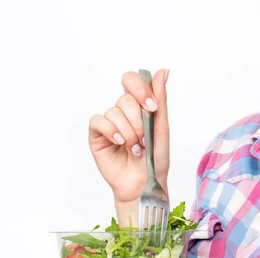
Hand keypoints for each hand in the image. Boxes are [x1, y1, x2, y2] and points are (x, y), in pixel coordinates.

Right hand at [88, 69, 169, 203]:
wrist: (144, 184)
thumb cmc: (154, 159)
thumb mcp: (161, 128)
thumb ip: (160, 99)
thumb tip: (163, 71)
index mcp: (138, 106)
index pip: (132, 80)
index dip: (140, 89)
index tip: (152, 107)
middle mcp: (122, 112)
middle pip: (124, 99)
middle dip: (138, 120)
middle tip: (145, 138)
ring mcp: (109, 123)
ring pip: (114, 112)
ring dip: (128, 132)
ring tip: (135, 149)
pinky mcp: (96, 135)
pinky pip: (98, 121)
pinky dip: (111, 131)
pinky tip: (120, 143)